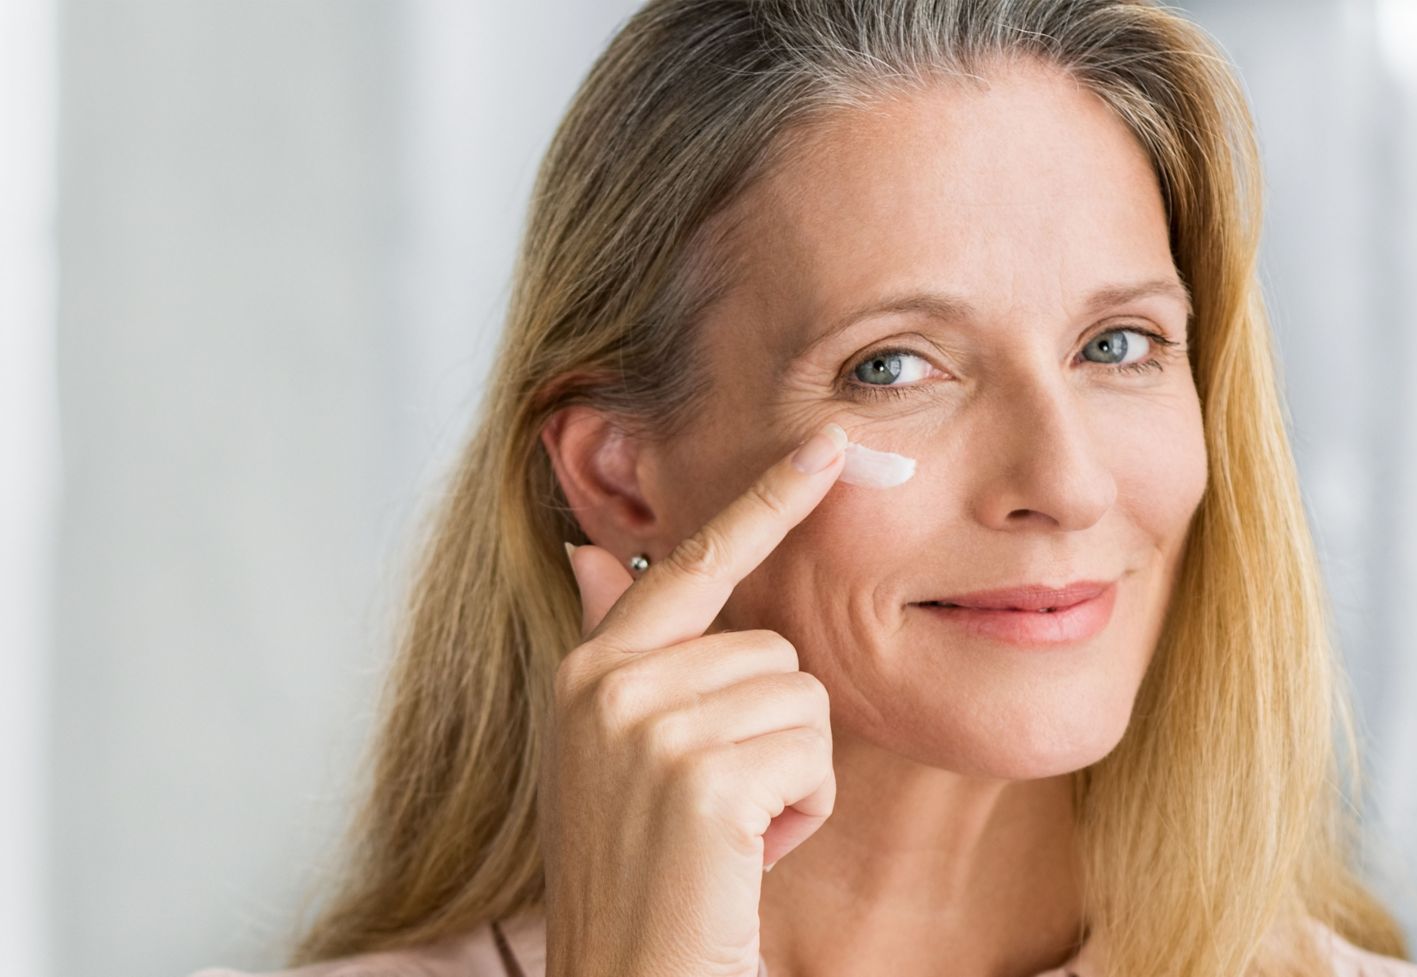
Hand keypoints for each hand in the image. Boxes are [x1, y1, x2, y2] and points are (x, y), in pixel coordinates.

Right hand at [541, 421, 848, 976]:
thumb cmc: (640, 875)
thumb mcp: (612, 753)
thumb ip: (619, 649)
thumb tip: (589, 550)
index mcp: (589, 672)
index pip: (689, 562)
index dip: (766, 501)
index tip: (827, 444)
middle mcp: (606, 685)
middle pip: (773, 647)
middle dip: (775, 732)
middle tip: (719, 810)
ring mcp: (647, 726)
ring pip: (802, 698)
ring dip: (791, 776)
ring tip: (728, 837)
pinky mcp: (699, 776)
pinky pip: (812, 751)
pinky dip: (802, 812)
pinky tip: (746, 857)